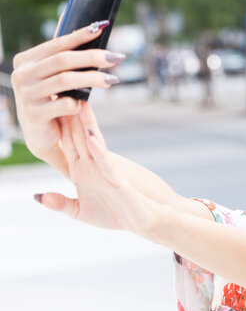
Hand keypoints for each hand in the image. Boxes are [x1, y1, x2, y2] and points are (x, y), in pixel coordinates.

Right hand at [10, 21, 123, 171]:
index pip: (57, 45)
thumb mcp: (54, 75)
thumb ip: (64, 51)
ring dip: (93, 78)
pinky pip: (64, 104)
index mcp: (25, 60)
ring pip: (66, 81)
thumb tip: (84, 22)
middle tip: (116, 57)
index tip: (102, 28)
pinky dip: (78, 104)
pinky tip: (82, 106)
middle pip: (63, 61)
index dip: (80, 36)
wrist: (40, 134)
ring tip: (113, 79)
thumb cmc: (51, 99)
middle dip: (93, 57)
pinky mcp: (34, 114)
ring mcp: (26, 95)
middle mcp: (21, 75)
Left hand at [34, 102, 157, 234]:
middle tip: (63, 89)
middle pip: (78, 137)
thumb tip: (38, 196)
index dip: (58, 125)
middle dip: (70, 115)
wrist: (143, 221)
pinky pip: (106, 164)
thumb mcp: (80, 212)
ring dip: (85, 125)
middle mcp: (92, 167)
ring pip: (93, 144)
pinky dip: (99, 152)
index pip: (67, 143)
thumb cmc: (115, 215)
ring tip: (79, 102)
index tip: (50, 104)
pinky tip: (91, 138)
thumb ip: (61, 203)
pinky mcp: (118, 181)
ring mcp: (105, 172)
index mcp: (82, 172)